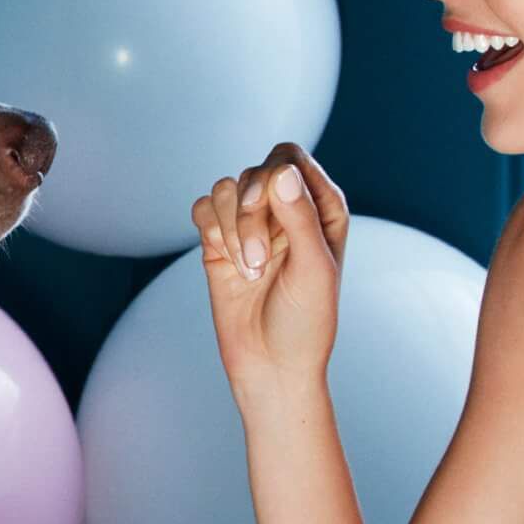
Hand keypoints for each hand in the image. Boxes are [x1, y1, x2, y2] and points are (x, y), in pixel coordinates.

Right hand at [189, 142, 350, 396]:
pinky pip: (202, 208)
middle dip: (248, 213)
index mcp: (320, 208)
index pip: (289, 158)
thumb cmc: (306, 321)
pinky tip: (227, 263)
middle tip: (256, 261)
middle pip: (253, 173)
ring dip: (230, 228)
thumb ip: (299, 217)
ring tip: (248, 271)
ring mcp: (251, 223)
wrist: (271, 366)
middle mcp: (286, 209)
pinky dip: (209, 230)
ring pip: (225, 189)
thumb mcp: (313, 269)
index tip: (263, 206)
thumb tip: (281, 172)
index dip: (271, 174)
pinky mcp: (219, 240)